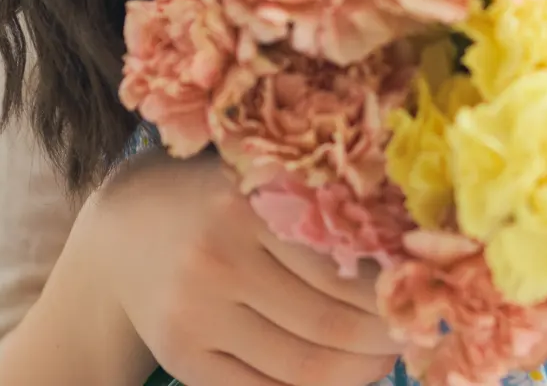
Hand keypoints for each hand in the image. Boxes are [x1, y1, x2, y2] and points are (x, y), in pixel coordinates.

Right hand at [80, 153, 397, 385]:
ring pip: (301, 365)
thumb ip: (325, 206)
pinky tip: (335, 378)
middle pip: (329, 324)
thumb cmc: (222, 197)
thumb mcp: (268, 180)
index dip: (393, 295)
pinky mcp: (179, 354)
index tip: (420, 297)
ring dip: (356, 372)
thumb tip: (409, 252)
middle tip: (410, 336)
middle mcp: (219, 260)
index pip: (346, 269)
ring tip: (381, 360)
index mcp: (253, 205)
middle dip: (383, 340)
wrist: (126, 225)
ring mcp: (195, 314)